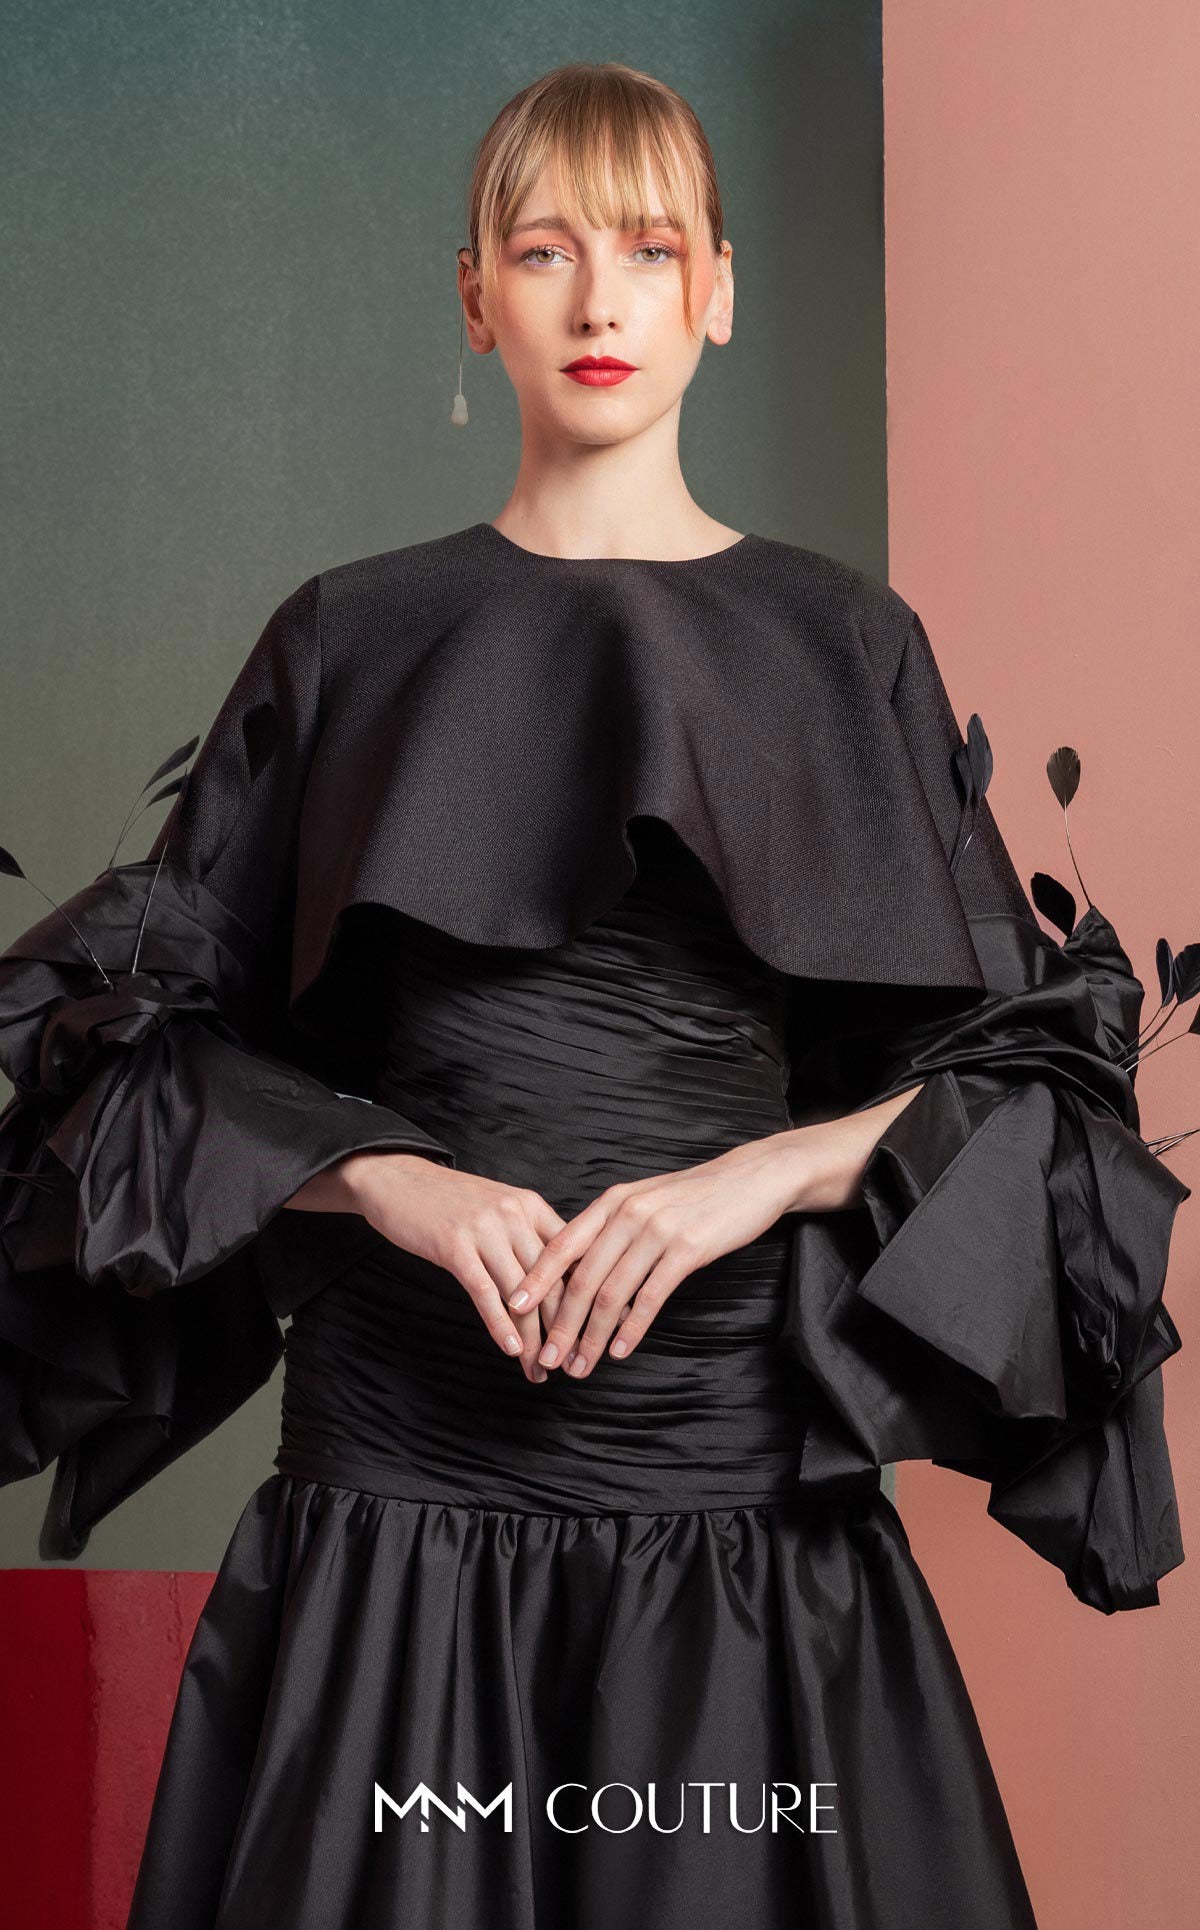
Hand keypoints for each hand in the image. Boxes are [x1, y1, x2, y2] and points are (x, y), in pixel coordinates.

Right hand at [338, 1152, 566, 1382]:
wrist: (398, 1179)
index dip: (587, 1297)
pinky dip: (500, 1324)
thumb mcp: (500, 1207)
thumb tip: (562, 1277)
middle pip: (551, 1281)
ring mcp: (484, 1229)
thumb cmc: (451, 1201)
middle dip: (563, 1328)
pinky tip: (511, 1348)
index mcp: (532, 1206)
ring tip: (539, 1369)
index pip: (572, 1257)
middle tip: (570, 1362)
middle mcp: (514, 1215)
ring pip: (521, 1294)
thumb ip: (529, 1235)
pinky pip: (485, 1292)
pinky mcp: (454, 1246)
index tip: (595, 1331)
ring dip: (533, 1338)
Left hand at [503, 1131, 813, 1378]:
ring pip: (612, 1294)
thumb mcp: (644, 1201)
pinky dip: (631, 1329)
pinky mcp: (687, 1250)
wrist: (750, 1179)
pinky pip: (650, 1298)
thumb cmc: (694, 1197)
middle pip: (581, 1279)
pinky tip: (620, 1351)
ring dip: (592, 1337)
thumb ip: (611, 1229)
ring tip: (581, 1366)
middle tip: (547, 1358)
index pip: (561, 1246)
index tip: (513, 1310)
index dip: (535, 1281)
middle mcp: (627, 1214)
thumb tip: (576, 1268)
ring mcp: (656, 1231)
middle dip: (561, 1324)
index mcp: (611, 1202)